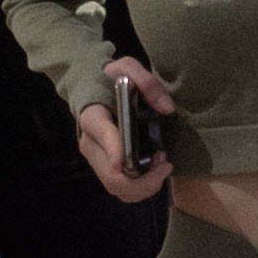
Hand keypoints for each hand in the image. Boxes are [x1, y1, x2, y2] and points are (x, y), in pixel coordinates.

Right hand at [75, 58, 174, 203]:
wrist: (91, 87)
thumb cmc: (109, 77)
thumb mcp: (127, 68)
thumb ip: (147, 83)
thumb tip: (167, 108)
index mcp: (93, 116)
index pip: (101, 135)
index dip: (113, 150)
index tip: (125, 161)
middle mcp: (90, 143)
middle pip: (111, 176)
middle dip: (143, 180)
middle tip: (165, 164)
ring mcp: (97, 159)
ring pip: (117, 188)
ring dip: (145, 187)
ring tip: (163, 168)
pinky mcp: (105, 168)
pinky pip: (122, 189)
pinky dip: (142, 189)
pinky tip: (155, 174)